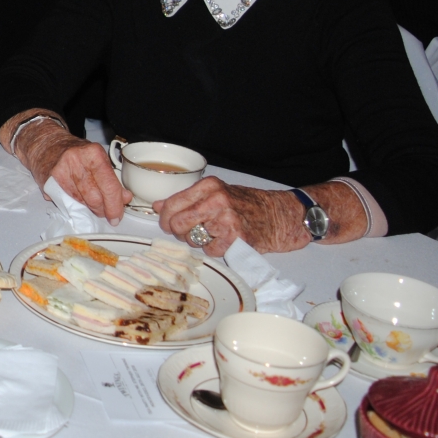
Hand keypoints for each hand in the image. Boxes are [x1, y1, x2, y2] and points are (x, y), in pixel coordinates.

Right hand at [7, 112, 131, 221]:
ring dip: (89, 208)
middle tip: (106, 214)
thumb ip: (111, 178)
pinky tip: (77, 200)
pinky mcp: (48, 182)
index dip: (115, 205)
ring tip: (92, 206)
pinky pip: (66, 201)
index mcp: (93, 153)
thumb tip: (124, 198)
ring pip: (81, 201)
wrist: (46, 144)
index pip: (109, 185)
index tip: (117, 216)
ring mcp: (61, 171)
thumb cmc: (75, 152)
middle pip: (95, 197)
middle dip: (103, 210)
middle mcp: (76, 161)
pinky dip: (74, 204)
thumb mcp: (97, 158)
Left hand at [154, 178, 308, 255]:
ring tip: (213, 234)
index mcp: (209, 186)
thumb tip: (157, 206)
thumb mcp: (216, 193)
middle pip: (178, 224)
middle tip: (188, 232)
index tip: (166, 224)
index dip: (165, 218)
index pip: (172, 204)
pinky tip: (225, 241)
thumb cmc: (247, 205)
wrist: (280, 215)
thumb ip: (187, 199)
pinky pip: (210, 251)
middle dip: (179, 232)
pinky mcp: (236, 238)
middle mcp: (217, 200)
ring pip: (192, 239)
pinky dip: (214, 250)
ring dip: (198, 241)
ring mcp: (226, 219)